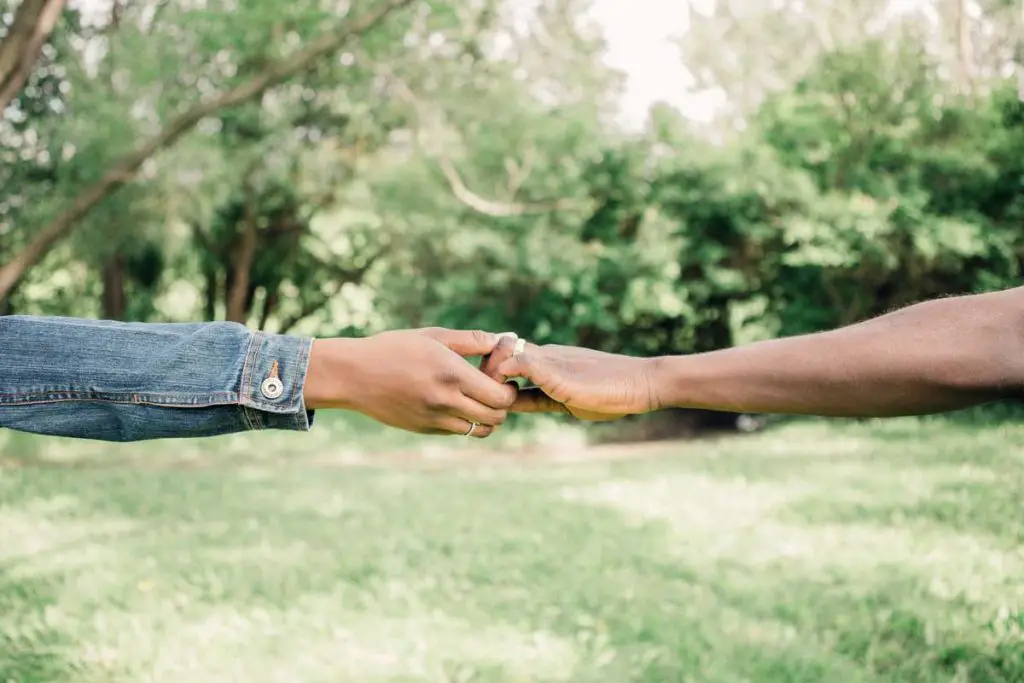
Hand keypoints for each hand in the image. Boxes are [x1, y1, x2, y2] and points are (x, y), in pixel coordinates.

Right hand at [303, 328, 515, 436]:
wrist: (354, 375)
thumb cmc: (394, 348)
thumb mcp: (433, 336)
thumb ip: (471, 340)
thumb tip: (502, 340)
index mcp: (451, 373)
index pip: (499, 396)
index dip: (508, 390)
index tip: (503, 378)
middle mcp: (445, 400)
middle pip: (495, 417)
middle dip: (503, 405)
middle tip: (496, 390)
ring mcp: (434, 419)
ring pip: (479, 430)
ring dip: (487, 418)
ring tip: (479, 400)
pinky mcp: (424, 429)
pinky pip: (458, 432)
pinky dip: (466, 422)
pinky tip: (458, 405)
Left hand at [492, 341, 661, 420]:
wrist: (642, 383)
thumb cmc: (612, 394)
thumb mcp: (565, 400)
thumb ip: (537, 397)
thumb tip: (513, 403)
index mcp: (545, 359)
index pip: (506, 356)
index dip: (489, 370)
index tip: (480, 391)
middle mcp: (544, 354)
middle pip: (499, 349)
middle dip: (483, 368)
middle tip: (478, 396)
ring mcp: (550, 359)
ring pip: (505, 351)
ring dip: (490, 371)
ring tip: (488, 398)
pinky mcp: (556, 371)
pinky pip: (520, 362)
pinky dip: (504, 374)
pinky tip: (501, 395)